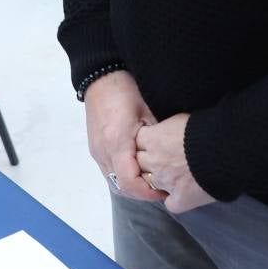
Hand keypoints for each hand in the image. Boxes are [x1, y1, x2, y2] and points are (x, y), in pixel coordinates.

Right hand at [85, 73, 160, 202]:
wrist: (101, 75)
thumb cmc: (127, 90)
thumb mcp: (149, 111)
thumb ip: (157, 137)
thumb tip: (172, 157)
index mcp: (117, 143)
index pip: (130, 183)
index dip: (148, 193)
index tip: (165, 190)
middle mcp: (103, 152)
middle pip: (121, 187)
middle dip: (141, 193)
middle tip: (161, 187)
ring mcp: (97, 151)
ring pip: (113, 181)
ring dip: (132, 185)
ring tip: (151, 179)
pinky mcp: (95, 148)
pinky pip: (109, 171)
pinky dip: (123, 175)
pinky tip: (138, 168)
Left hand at [135, 113, 216, 213]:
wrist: (228, 148)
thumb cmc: (207, 128)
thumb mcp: (181, 118)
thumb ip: (165, 127)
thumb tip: (163, 130)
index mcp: (153, 139)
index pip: (136, 142)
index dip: (145, 142)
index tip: (154, 142)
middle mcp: (154, 162)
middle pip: (140, 163)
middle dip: (148, 161)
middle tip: (163, 159)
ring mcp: (166, 182)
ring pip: (150, 185)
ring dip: (159, 180)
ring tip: (174, 175)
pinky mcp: (180, 199)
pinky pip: (170, 203)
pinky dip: (176, 199)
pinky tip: (184, 193)